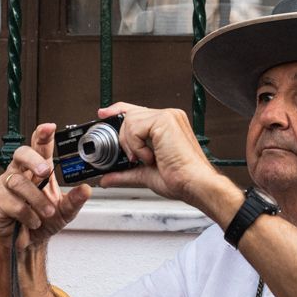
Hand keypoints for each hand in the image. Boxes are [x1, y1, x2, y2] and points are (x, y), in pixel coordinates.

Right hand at [0, 123, 90, 249]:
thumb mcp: (65, 211)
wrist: (29, 242)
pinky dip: (28, 215)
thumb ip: (75, 200)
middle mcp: (20, 172)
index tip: (50, 127)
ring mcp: (7, 186)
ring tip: (47, 213)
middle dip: (33, 160)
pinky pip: (13, 204)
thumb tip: (87, 189)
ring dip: (37, 200)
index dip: (42, 135)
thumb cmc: (44, 221)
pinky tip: (33, 222)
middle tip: (45, 171)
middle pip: (21, 154)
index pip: (39, 146)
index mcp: (38, 169)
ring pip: (19, 183)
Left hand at [96, 102, 230, 211]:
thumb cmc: (180, 179)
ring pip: (130, 119)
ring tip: (145, 159)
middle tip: (132, 158)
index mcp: (166, 126)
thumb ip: (124, 173)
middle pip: (129, 114)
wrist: (194, 184)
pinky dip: (136, 145)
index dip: (117, 111)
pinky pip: (135, 126)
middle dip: (122, 137)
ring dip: (130, 144)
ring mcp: (168, 116)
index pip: (136, 111)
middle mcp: (168, 118)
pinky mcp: (165, 120)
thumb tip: (107, 178)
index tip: (103, 115)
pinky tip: (150, 156)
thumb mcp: (145, 174)